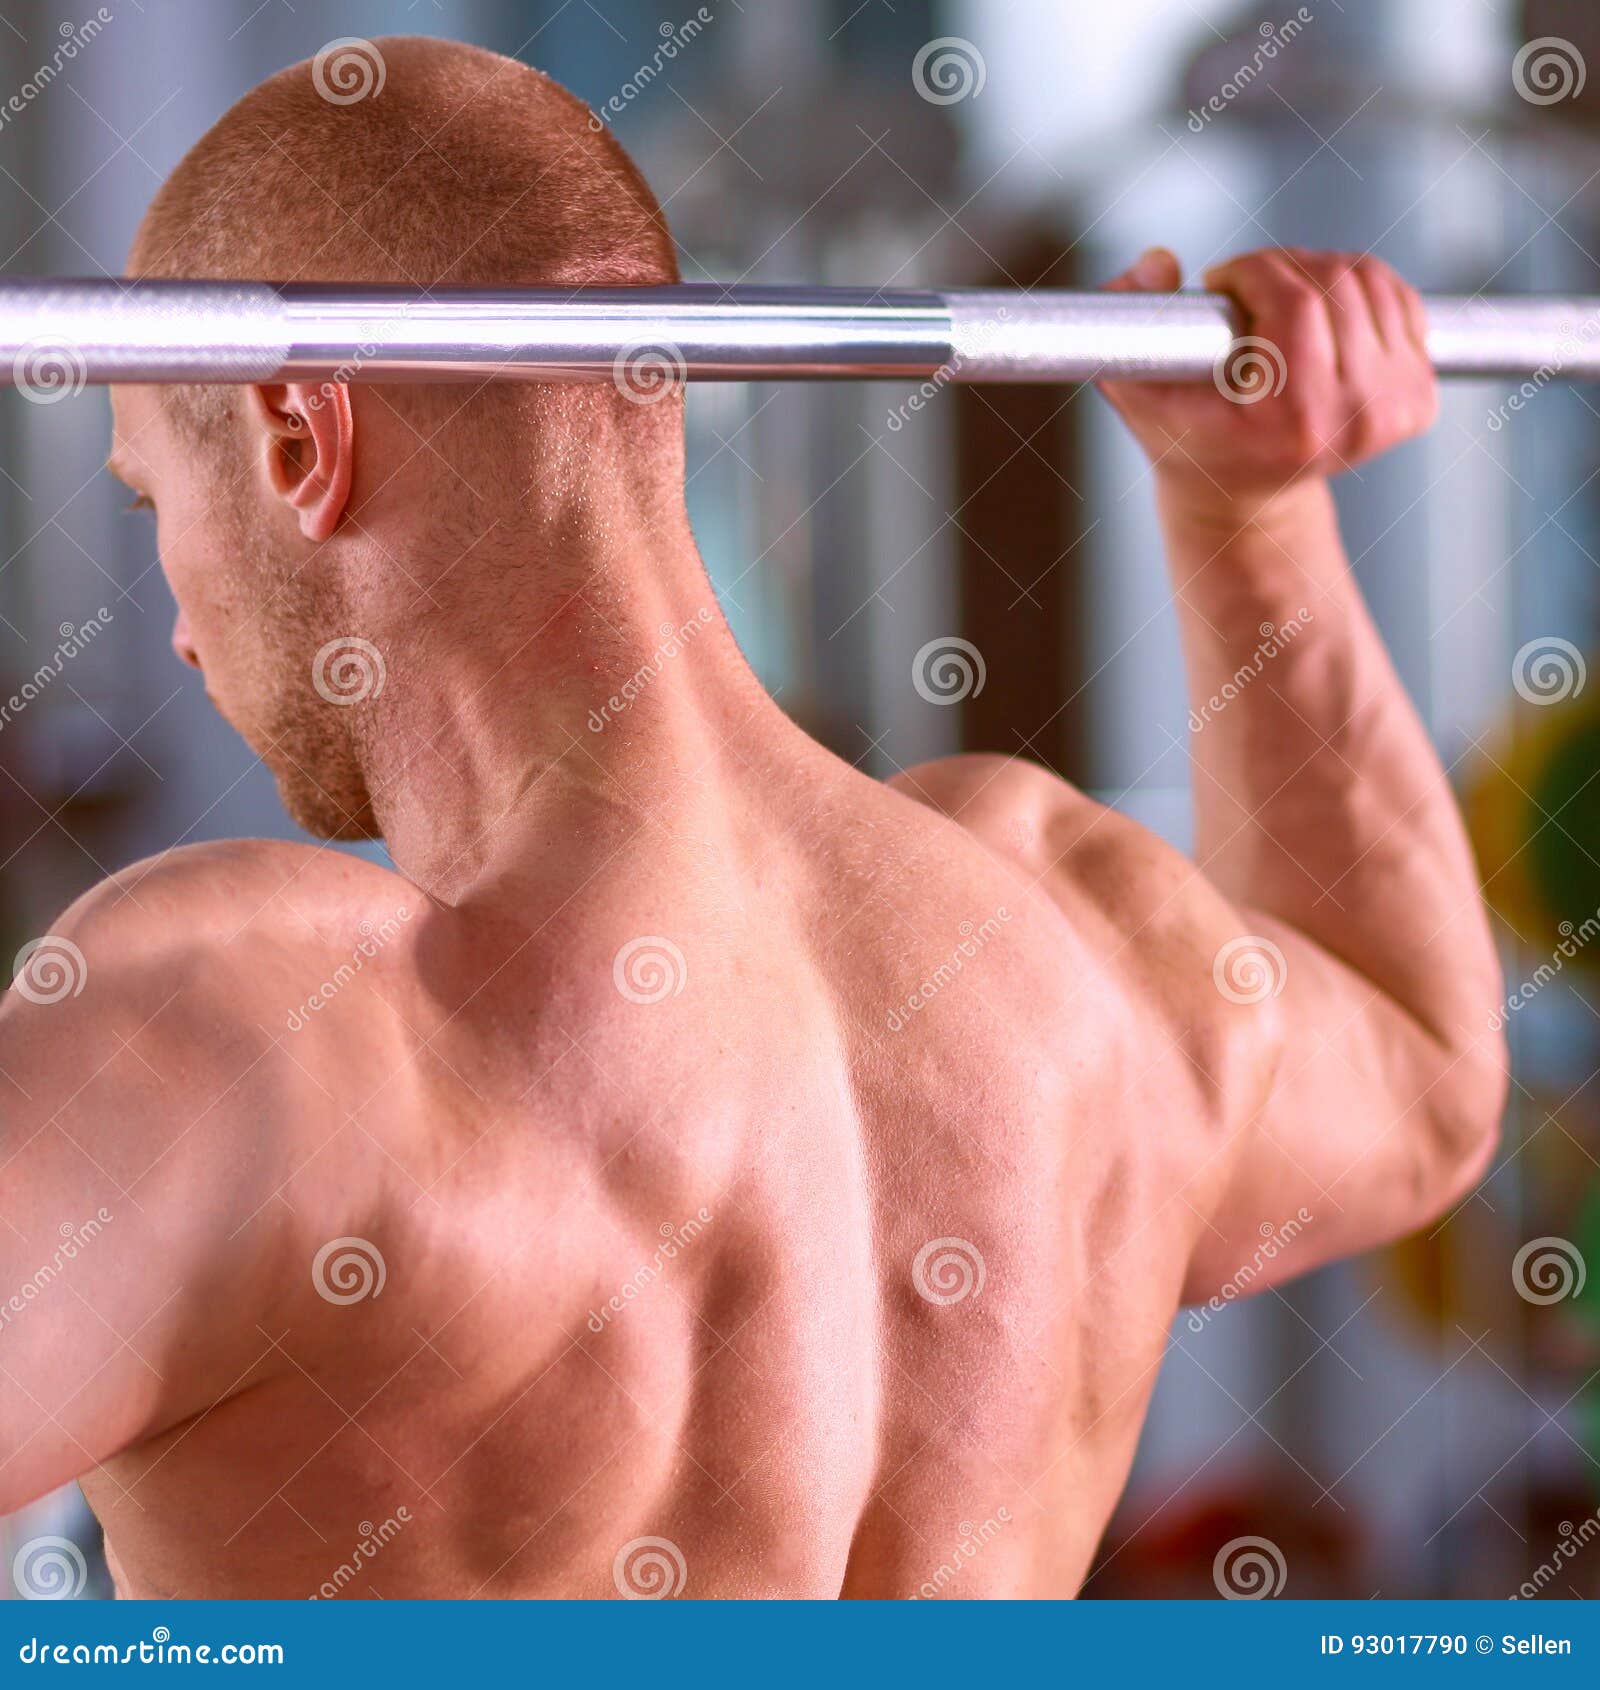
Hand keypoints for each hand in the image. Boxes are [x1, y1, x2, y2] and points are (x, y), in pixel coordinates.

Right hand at [1097, 246, 1437, 507]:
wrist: (1247, 501)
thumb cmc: (1189, 444)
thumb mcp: (1137, 394)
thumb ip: (1123, 328)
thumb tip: (1158, 262)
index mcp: (1295, 423)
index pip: (1298, 302)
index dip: (1254, 270)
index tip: (1222, 283)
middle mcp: (1356, 419)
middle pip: (1335, 284)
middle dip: (1282, 265)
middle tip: (1246, 285)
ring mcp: (1395, 410)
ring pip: (1368, 281)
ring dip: (1315, 270)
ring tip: (1275, 299)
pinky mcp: (1419, 400)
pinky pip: (1398, 299)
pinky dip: (1357, 286)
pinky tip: (1317, 314)